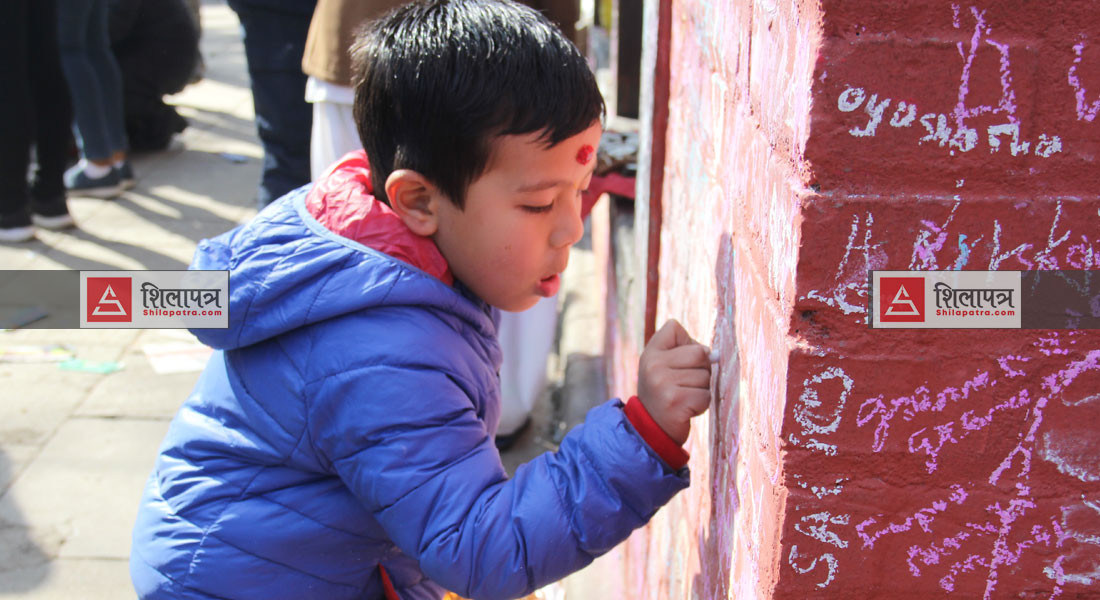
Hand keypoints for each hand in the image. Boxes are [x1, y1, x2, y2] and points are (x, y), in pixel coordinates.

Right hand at [637, 319, 712, 444]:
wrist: (651, 429)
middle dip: (701, 369)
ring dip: (701, 389)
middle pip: (699, 352)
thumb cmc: (664, 393)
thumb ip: (685, 351)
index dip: (685, 344)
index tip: (676, 363)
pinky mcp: (676, 402)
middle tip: (684, 384)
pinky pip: (706, 395)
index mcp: (650, 353)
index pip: (674, 327)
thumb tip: (715, 355)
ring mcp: (663, 383)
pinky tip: (687, 408)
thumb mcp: (662, 366)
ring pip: (705, 376)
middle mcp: (654, 365)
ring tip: (684, 397)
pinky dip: (702, 404)